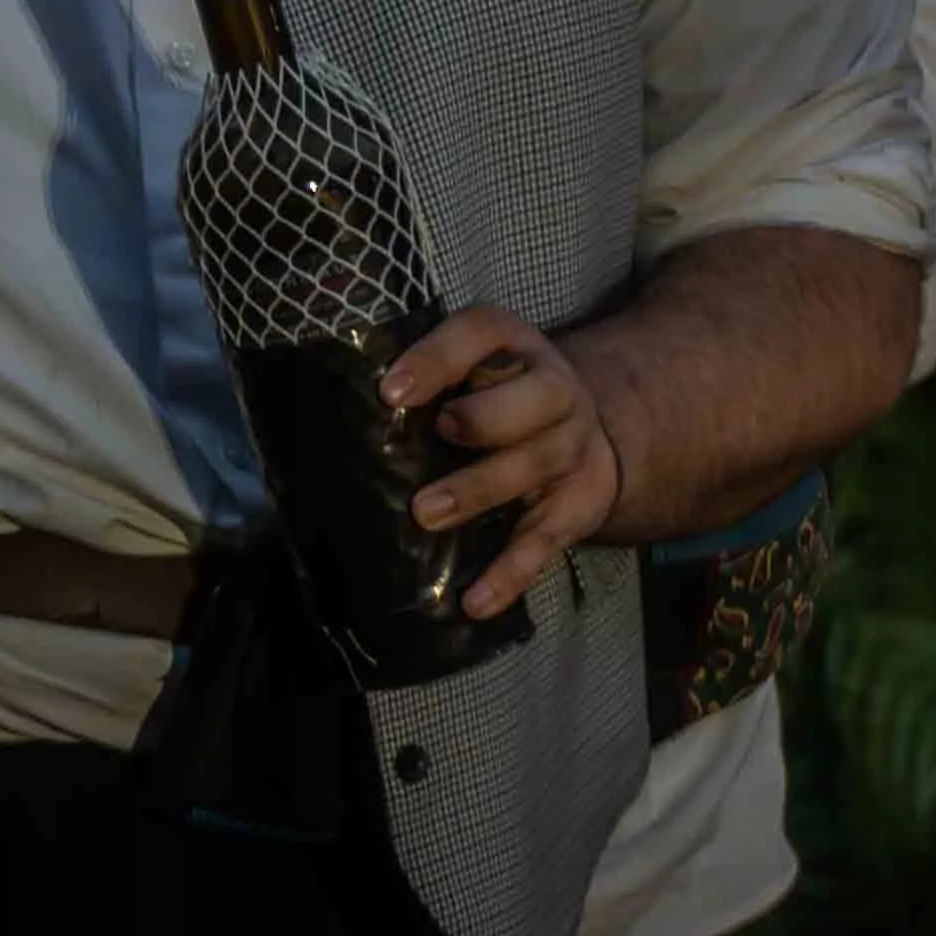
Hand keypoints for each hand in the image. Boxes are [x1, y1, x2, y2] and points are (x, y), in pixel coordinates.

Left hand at [380, 305, 624, 622]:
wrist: (588, 431)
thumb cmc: (498, 397)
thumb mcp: (472, 369)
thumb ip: (428, 381)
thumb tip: (347, 420)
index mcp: (515, 346)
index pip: (482, 334)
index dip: (438, 359)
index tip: (391, 391)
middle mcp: (556, 391)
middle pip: (534, 399)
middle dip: (485, 418)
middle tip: (441, 432)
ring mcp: (573, 449)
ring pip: (536, 465)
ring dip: (481, 489)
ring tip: (426, 513)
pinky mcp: (578, 506)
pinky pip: (545, 542)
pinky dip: (510, 573)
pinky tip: (475, 601)